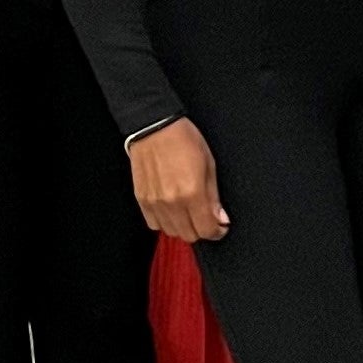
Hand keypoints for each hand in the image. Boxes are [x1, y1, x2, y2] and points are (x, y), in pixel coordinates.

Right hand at [128, 119, 227, 240]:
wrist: (154, 127)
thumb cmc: (183, 139)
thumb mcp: (209, 164)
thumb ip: (213, 196)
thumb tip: (220, 218)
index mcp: (192, 193)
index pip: (206, 229)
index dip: (217, 231)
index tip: (221, 226)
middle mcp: (171, 202)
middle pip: (189, 235)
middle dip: (202, 230)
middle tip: (206, 218)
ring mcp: (154, 203)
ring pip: (171, 232)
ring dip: (183, 227)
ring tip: (189, 213)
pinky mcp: (142, 200)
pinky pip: (154, 224)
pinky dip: (165, 222)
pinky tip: (172, 210)